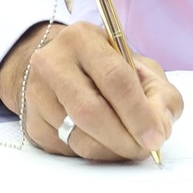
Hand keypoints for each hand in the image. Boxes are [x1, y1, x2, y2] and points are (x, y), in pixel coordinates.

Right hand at [0, 22, 181, 161]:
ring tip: (129, 147)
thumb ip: (160, 94)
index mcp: (83, 39)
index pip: (114, 78)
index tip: (156, 136)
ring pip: (77, 137)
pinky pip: (67, 150)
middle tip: (145, 149)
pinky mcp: (32, 123)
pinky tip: (105, 143)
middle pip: (90, 111)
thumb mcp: (140, 68)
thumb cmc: (108, 69)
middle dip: (124, 138)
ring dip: (111, 151)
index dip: (138, 112)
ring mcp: (37, 94)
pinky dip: (94, 154)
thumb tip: (159, 128)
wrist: (59, 69)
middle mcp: (52, 62)